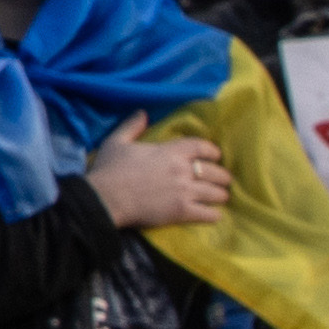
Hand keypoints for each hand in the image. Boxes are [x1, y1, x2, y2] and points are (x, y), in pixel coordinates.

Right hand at [81, 128, 229, 233]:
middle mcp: (183, 170)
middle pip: (215, 171)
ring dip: (220, 195)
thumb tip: (142, 113)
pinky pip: (208, 214)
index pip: (202, 147)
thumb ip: (132, 126)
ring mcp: (184, 192)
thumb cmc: (110, 170)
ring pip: (216, 193)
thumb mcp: (117, 141)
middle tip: (222, 180)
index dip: (213, 152)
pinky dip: (214, 215)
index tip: (215, 156)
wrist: (105, 198)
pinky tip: (214, 215)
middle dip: (222, 176)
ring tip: (220, 197)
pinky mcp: (182, 212)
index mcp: (170, 151)